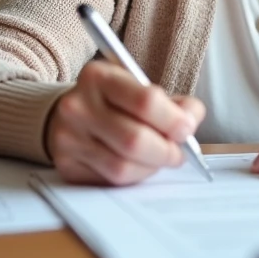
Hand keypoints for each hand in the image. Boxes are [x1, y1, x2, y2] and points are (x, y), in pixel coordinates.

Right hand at [46, 60, 205, 185]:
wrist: (70, 114)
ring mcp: (68, 137)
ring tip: (159, 159)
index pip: (145, 101)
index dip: (173, 120)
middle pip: (135, 139)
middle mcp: (78, 105)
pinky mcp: (67, 165)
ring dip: (151, 167)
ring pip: (123, 166)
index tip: (187, 129)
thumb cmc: (114, 101)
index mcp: (99, 77)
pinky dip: (134, 177)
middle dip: (166, 151)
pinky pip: (110, 180)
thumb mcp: (139, 88)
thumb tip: (191, 121)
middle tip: (178, 153)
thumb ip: (173, 103)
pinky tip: (138, 165)